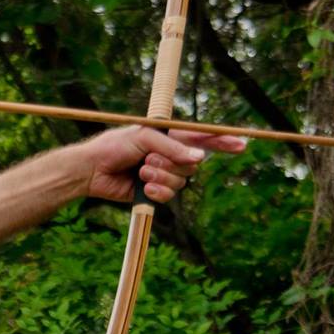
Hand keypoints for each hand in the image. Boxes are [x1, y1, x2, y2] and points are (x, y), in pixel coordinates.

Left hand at [80, 126, 246, 203]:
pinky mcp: (154, 192)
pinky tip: (144, 188)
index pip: (202, 139)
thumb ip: (172, 147)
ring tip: (140, 171)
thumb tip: (200, 159)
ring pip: (181, 182)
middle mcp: (169, 156)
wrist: (91, 170)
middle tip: (147, 159)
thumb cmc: (114, 146)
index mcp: (169, 137)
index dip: (222, 142)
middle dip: (171, 164)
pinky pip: (169, 196)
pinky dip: (158, 192)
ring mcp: (163, 175)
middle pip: (192, 165)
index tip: (242, 144)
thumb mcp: (144, 138)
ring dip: (161, 177)